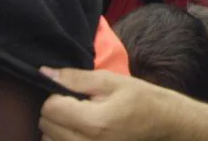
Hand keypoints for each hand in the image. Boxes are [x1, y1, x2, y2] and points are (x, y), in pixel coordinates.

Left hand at [39, 67, 164, 140]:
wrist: (163, 122)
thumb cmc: (140, 98)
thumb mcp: (111, 81)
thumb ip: (76, 78)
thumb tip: (44, 72)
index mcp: (94, 122)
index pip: (50, 108)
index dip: (57, 95)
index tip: (74, 92)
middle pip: (46, 126)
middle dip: (56, 110)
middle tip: (78, 103)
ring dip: (56, 127)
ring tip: (78, 117)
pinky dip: (62, 138)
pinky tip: (78, 129)